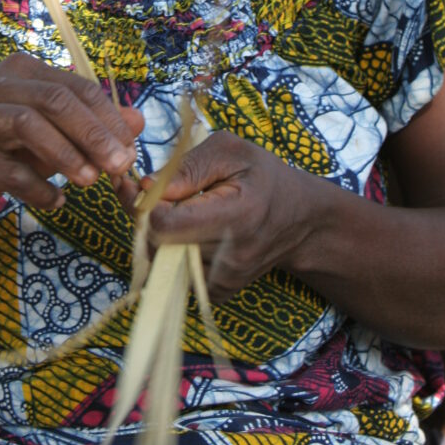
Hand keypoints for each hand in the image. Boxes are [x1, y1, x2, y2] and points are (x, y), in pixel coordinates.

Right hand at [0, 54, 143, 220]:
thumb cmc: (10, 149)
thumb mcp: (55, 134)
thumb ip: (94, 124)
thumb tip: (138, 121)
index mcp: (22, 70)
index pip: (75, 86)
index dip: (107, 116)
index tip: (130, 147)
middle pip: (54, 100)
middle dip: (92, 133)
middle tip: (120, 164)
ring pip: (28, 124)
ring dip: (67, 155)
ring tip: (90, 181)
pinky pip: (9, 170)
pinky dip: (39, 188)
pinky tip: (56, 202)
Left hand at [118, 131, 307, 301]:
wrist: (300, 219)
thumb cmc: (263, 176)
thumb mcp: (232, 151)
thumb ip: (188, 166)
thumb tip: (146, 187)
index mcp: (236, 216)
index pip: (167, 226)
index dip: (148, 205)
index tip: (147, 186)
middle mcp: (231, 257)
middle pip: (158, 246)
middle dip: (145, 219)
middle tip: (148, 195)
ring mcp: (226, 280)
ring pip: (162, 263)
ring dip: (157, 236)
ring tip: (173, 210)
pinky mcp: (221, 292)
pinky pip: (177, 276)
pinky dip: (171, 253)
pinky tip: (186, 232)